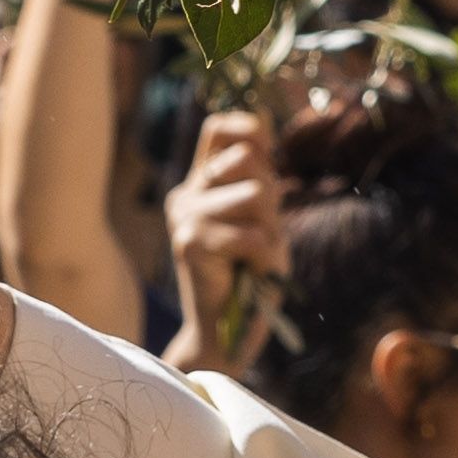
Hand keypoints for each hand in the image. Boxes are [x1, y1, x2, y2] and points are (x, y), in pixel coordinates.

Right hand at [166, 104, 284, 359]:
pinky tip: (251, 274)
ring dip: (271, 229)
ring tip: (254, 257)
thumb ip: (258, 177)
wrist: (225, 334)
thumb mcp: (261, 218)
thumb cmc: (249, 276)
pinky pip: (253, 235)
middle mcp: (186, 195)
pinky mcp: (191, 243)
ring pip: (256, 193)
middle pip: (247, 157)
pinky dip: (266, 257)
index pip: (219, 129)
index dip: (251, 132)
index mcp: (199, 184)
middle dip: (272, 194)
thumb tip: (263, 123)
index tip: (269, 162)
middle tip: (263, 232)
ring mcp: (185, 217)